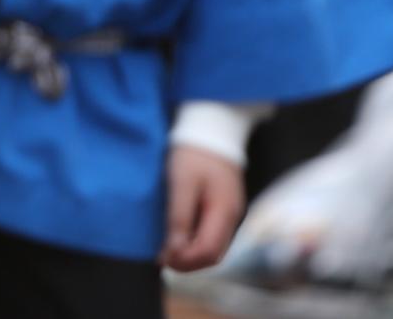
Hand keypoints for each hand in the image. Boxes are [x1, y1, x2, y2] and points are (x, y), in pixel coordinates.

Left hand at [162, 145, 244, 271]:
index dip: (186, 261)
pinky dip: (194, 242)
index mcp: (224, 212)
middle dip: (188, 262)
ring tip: (166, 252)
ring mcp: (229, 213)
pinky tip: (177, 239)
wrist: (211, 129)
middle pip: (213, 254)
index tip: (162, 260)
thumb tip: (173, 251)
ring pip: (213, 247)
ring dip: (191, 254)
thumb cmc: (194, 154)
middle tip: (162, 260)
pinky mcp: (222, 207)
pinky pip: (211, 234)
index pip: (209, 251)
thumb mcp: (182, 183)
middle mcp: (231, 217)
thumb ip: (179, 217)